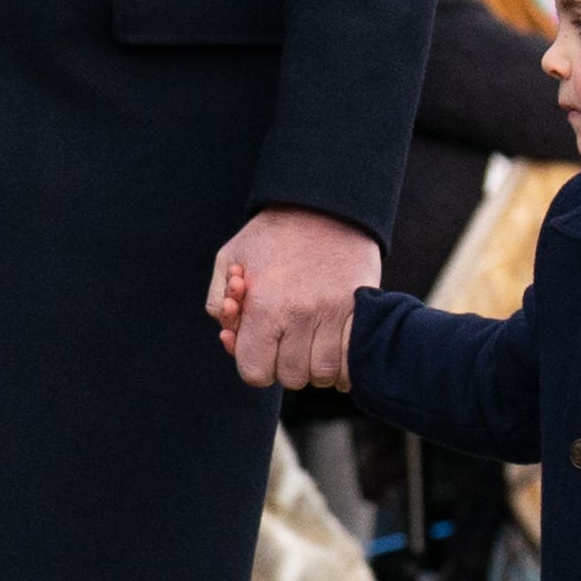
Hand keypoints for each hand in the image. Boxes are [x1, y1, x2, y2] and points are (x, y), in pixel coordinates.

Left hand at [206, 206, 381, 391]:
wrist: (325, 204)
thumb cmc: (272, 233)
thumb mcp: (229, 258)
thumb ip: (220, 302)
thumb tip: (229, 337)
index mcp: (265, 307)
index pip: (256, 373)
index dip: (255, 365)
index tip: (261, 349)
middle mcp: (300, 316)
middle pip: (292, 377)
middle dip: (285, 364)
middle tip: (286, 340)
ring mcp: (334, 314)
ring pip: (325, 374)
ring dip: (316, 366)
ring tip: (310, 341)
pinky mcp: (360, 310)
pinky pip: (353, 361)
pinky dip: (344, 365)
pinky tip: (333, 346)